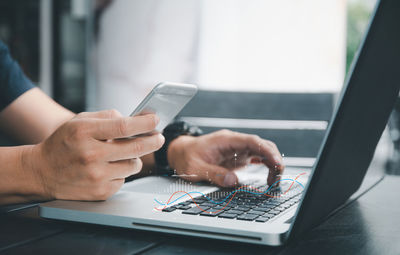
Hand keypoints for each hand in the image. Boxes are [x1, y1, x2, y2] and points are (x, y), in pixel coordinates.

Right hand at [31, 110, 163, 200]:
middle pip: (136, 148)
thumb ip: (107, 117)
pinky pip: (124, 180)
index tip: (156, 120)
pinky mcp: (100, 192)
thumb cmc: (64, 143)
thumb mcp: (79, 121)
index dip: (145, 124)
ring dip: (134, 158)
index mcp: (85, 132)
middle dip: (153, 141)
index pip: (124, 127)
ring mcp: (96, 176)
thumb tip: (136, 119)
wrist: (42, 172)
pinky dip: (121, 173)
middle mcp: (91, 155)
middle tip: (159, 137)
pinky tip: (108, 169)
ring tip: (122, 154)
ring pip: (134, 165)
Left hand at [167, 129, 283, 186]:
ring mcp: (238, 148)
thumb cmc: (187, 157)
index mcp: (226, 140)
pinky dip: (266, 166)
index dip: (267, 151)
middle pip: (262, 145)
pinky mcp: (238, 156)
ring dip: (272, 164)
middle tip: (277, 179)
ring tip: (274, 182)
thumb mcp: (195, 168)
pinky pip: (258, 157)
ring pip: (262, 151)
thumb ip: (213, 173)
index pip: (252, 141)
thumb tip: (233, 181)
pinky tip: (270, 177)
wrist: (180, 152)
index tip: (277, 163)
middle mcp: (235, 142)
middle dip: (274, 159)